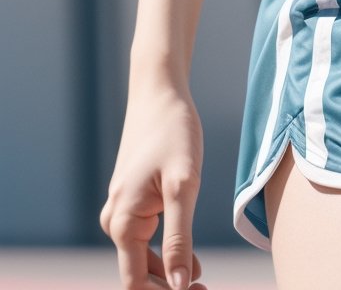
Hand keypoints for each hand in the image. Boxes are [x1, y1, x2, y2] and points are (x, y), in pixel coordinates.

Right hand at [99, 79, 207, 289]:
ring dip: (169, 275)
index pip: (135, 284)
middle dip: (169, 288)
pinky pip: (146, 240)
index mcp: (121, 223)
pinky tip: (192, 261)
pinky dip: (168, 255)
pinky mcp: (135, 201)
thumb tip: (176, 287)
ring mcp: (123, 210)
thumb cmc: (173, 132)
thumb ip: (179, 238)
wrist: (160, 92)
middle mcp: (115, 221)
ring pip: (143, 259)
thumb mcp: (183, 184)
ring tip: (204, 281)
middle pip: (139, 275)